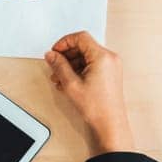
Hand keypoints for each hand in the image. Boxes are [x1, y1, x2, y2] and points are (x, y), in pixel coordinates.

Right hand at [44, 31, 134, 154]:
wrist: (110, 124)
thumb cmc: (96, 107)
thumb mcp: (71, 84)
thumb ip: (59, 66)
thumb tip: (51, 55)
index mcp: (102, 57)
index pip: (80, 38)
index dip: (64, 42)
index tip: (54, 52)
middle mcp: (109, 58)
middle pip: (83, 46)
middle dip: (66, 55)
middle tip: (54, 66)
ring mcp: (111, 66)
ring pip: (86, 56)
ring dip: (71, 64)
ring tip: (59, 78)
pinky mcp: (109, 74)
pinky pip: (91, 65)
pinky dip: (79, 70)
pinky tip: (68, 82)